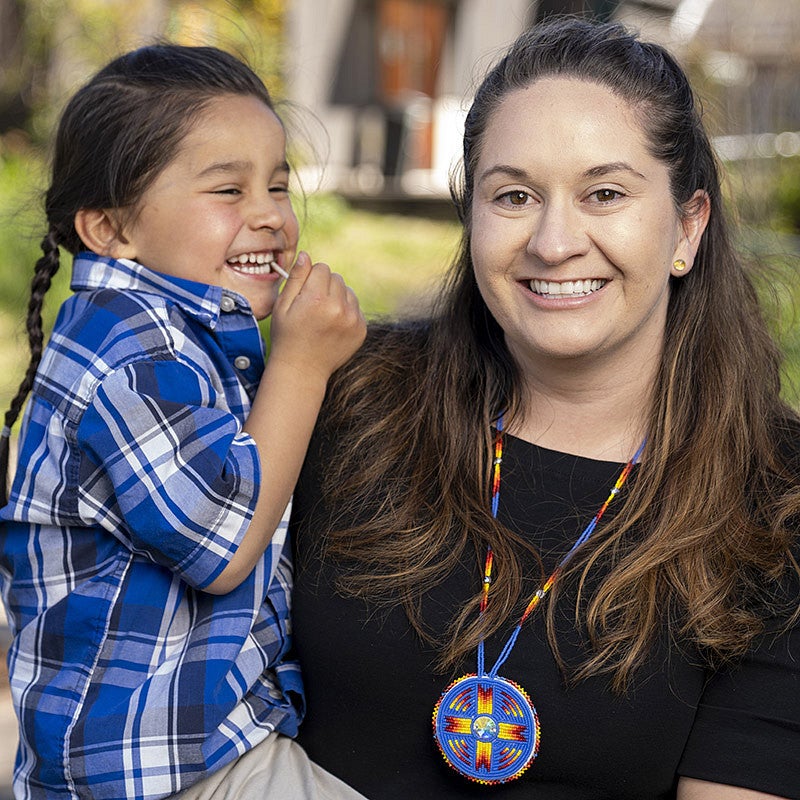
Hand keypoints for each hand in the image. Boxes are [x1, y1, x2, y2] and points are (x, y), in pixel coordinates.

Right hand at [269, 251, 365, 381]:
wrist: (303, 370)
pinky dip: (346, 312)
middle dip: (325, 287)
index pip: (322, 268)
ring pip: (348, 291)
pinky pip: (356, 307)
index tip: (305, 293)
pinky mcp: (361, 329)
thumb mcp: (283, 306)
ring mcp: (353, 320)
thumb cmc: (287, 336)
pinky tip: (333, 326)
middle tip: (313, 306)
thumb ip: (296, 278)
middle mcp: (339, 308)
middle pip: (336, 278)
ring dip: (338, 298)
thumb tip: (306, 255)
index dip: (311, 278)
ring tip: (323, 316)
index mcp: (317, 299)